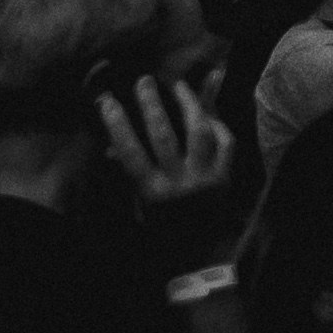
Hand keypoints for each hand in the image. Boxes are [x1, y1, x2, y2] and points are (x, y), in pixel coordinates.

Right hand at [103, 75, 240, 250]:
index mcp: (151, 191)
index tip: (107, 101)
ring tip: (178, 84)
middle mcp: (178, 182)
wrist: (197, 252)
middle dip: (152, 105)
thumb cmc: (162, 225)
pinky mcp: (225, 177)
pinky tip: (212, 109)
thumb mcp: (140, 203)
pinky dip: (219, 125)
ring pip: (199, 132)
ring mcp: (204, 178)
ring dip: (189, 104)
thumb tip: (112, 147)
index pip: (130, 152)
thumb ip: (131, 173)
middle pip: (164, 136)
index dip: (117, 124)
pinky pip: (226, 143)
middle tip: (144, 81)